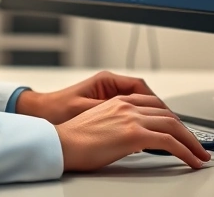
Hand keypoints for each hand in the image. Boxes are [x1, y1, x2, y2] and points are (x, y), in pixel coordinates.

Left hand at [16, 70, 156, 124]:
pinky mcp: (104, 105)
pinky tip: (145, 132)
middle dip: (159, 111)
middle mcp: (109, 84)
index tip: (167, 115)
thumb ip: (110, 114)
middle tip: (172, 126)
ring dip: (151, 116)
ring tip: (163, 130)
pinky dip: (139, 120)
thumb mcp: (86, 111)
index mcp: (106, 80)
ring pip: (138, 102)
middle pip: (143, 95)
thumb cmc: (58, 110)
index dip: (156, 101)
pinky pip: (129, 110)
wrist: (41, 113)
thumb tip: (133, 121)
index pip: (140, 86)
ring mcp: (107, 94)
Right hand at [54, 94, 210, 170]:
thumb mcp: (100, 123)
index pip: (155, 105)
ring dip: (191, 142)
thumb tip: (133, 139)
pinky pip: (169, 142)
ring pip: (173, 126)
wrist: (61, 143)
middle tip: (196, 144)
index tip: (180, 130)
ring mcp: (132, 118)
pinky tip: (192, 160)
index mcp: (119, 100)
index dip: (172, 118)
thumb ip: (119, 124)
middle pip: (168, 114)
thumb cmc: (74, 138)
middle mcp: (128, 105)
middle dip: (186, 130)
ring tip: (200, 155)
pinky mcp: (134, 134)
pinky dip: (186, 151)